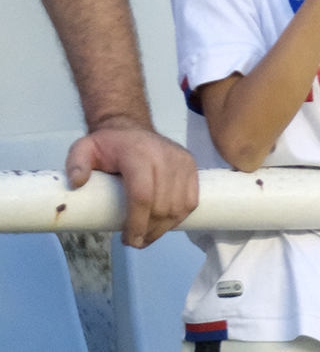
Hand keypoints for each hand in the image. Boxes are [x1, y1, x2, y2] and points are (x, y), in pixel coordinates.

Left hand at [65, 123, 197, 247]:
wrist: (132, 129)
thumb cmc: (107, 146)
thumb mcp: (83, 149)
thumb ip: (76, 163)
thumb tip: (78, 183)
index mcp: (138, 154)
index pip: (143, 194)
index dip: (138, 222)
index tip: (129, 240)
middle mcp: (164, 156)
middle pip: (162, 205)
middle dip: (149, 230)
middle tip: (134, 242)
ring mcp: (181, 161)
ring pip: (179, 206)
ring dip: (164, 228)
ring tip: (147, 237)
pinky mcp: (192, 166)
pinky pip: (191, 200)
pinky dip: (179, 218)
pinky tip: (164, 225)